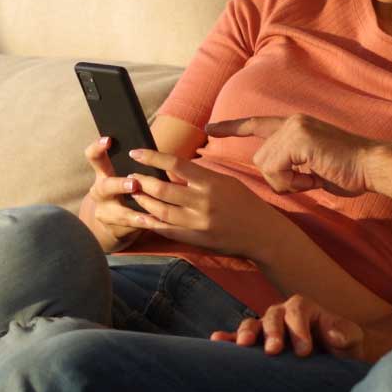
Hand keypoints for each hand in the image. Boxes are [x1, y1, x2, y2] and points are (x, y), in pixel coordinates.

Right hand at [77, 136, 148, 252]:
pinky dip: (146, 225)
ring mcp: (105, 212)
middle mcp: (100, 192)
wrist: (113, 226)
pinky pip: (131, 227)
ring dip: (135, 212)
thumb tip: (155, 151)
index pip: (94, 157)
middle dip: (119, 185)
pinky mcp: (114, 229)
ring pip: (118, 213)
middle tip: (134, 184)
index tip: (108, 140)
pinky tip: (157, 224)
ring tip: (149, 213)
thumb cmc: (125, 192)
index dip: (97, 148)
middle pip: (105, 186)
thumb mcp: (123, 177)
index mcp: (103, 174)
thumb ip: (133, 166)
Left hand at [119, 147, 295, 259]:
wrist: (262, 234)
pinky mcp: (196, 240)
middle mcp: (203, 202)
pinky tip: (141, 217)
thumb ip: (199, 176)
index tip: (136, 152)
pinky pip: (167, 231)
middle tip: (130, 175)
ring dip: (143, 201)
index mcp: (211, 182)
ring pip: (160, 211)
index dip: (152, 157)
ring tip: (133, 193)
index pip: (176, 164)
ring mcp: (198, 223)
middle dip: (142, 181)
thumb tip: (172, 169)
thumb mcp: (225, 182)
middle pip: (162, 189)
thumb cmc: (244, 203)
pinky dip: (152, 223)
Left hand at [205, 114, 376, 196]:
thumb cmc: (348, 170)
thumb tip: (275, 174)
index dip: (232, 127)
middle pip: (261, 159)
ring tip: (314, 176)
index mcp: (295, 125)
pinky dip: (294, 182)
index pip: (256, 123)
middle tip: (309, 179)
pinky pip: (278, 171)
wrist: (371, 165)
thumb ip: (292, 163)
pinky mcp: (299, 140)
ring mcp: (295, 129)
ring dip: (288, 181)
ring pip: (267, 166)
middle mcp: (292, 122)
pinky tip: (315, 176)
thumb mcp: (313, 164)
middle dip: (280, 178)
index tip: (209, 128)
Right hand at [211, 294, 363, 358]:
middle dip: (272, 332)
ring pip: (252, 323)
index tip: (304, 352)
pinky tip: (216, 341)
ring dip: (246, 332)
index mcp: (304, 309)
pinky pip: (236, 338)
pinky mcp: (254, 343)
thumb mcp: (351, 338)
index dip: (299, 329)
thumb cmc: (342, 347)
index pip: (298, 310)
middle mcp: (282, 314)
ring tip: (243, 345)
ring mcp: (265, 328)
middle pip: (273, 316)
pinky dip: (226, 339)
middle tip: (273, 351)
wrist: (332, 361)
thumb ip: (345, 332)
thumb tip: (334, 336)